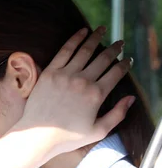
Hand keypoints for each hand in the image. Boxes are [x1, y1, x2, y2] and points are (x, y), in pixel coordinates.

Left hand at [15, 26, 133, 158]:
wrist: (37, 137)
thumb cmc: (67, 137)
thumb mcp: (97, 131)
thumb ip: (117, 115)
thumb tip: (131, 98)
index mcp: (96, 95)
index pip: (116, 73)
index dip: (125, 64)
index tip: (127, 60)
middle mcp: (83, 81)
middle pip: (104, 58)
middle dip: (114, 48)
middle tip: (119, 42)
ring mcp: (65, 75)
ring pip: (85, 50)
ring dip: (96, 37)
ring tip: (102, 29)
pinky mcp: (50, 73)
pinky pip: (65, 50)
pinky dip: (75, 39)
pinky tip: (83, 31)